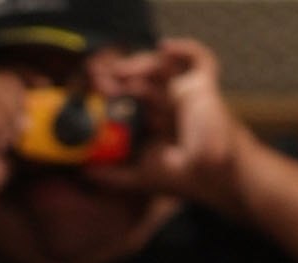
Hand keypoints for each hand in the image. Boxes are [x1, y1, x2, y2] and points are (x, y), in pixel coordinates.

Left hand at [88, 41, 245, 210]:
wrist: (212, 178)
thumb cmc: (182, 178)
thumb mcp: (140, 177)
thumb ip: (113, 176)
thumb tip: (85, 173)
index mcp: (155, 120)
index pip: (130, 96)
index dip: (112, 88)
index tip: (94, 87)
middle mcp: (169, 103)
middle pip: (143, 77)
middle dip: (121, 74)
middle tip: (101, 77)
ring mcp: (186, 93)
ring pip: (162, 66)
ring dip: (140, 63)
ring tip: (122, 72)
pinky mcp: (204, 86)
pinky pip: (200, 59)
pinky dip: (185, 48)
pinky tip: (165, 48)